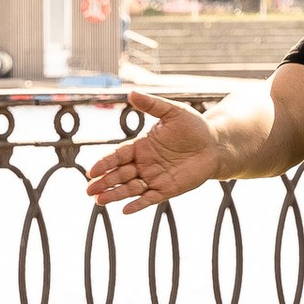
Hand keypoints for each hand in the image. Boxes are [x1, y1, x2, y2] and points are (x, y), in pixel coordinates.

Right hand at [83, 89, 223, 211]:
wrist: (214, 144)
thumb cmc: (193, 126)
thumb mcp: (172, 112)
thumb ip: (152, 105)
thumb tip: (131, 93)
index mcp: (141, 145)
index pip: (118, 155)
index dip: (105, 163)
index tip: (91, 171)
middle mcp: (144, 163)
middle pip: (119, 174)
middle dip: (104, 182)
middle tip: (88, 190)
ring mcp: (154, 177)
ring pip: (130, 188)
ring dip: (115, 195)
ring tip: (99, 201)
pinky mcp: (167, 190)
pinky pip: (149, 199)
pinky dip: (137, 205)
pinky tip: (125, 210)